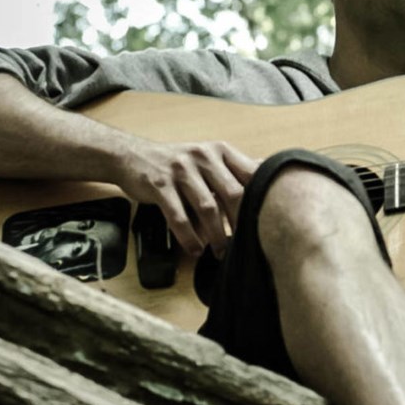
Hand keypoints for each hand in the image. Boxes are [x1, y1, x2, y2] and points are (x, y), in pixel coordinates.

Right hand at [114, 138, 259, 256]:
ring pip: (207, 208)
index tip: (266, 223)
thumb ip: (236, 171)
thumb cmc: (178, 164)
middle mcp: (203, 156)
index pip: (250, 175)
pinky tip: (195, 250)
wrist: (132, 156)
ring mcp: (180, 170)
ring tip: (221, 253)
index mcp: (220, 151)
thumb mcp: (209, 159)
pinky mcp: (159, 184)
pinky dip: (189, 237)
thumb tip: (272, 182)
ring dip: (216, 235)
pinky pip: (178, 216)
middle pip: (233, 193)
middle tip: (246, 244)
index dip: (260, 200)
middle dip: (241, 223)